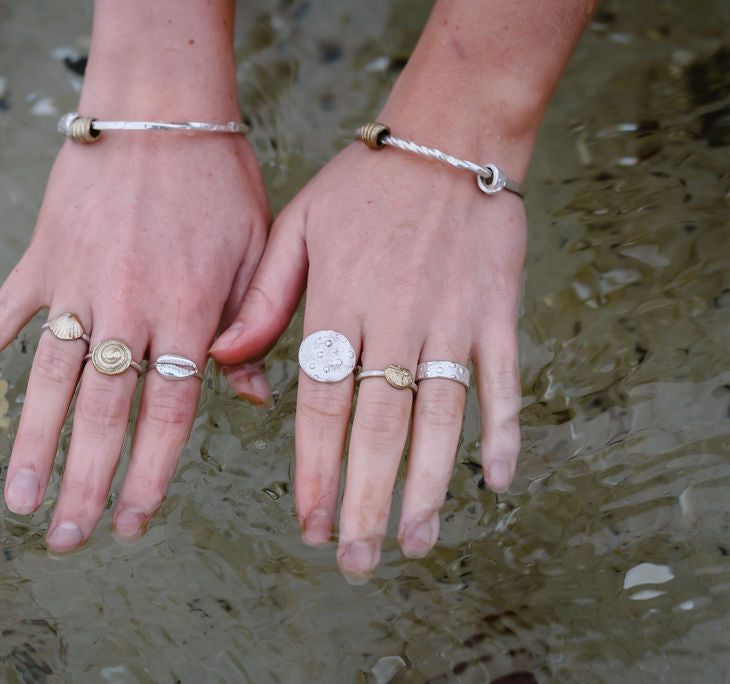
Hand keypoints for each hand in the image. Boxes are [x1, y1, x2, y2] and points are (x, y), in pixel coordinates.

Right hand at [0, 131, 268, 547]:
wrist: (162, 111)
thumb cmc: (219, 182)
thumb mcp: (257, 253)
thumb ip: (252, 330)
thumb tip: (252, 402)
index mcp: (186, 313)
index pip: (167, 415)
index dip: (149, 476)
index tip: (131, 524)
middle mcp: (127, 308)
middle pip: (101, 413)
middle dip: (85, 482)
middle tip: (67, 540)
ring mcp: (77, 283)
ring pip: (50, 378)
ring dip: (31, 443)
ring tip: (18, 501)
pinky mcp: (42, 258)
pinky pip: (2, 312)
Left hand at [211, 142, 524, 580]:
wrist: (447, 136)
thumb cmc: (363, 185)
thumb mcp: (296, 226)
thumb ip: (263, 297)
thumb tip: (225, 358)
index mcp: (339, 303)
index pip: (322, 403)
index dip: (315, 469)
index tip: (310, 525)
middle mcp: (395, 319)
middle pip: (379, 425)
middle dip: (367, 498)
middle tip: (358, 562)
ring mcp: (452, 318)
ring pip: (441, 415)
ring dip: (430, 484)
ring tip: (416, 542)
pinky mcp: (498, 311)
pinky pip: (504, 379)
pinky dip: (504, 430)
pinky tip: (498, 483)